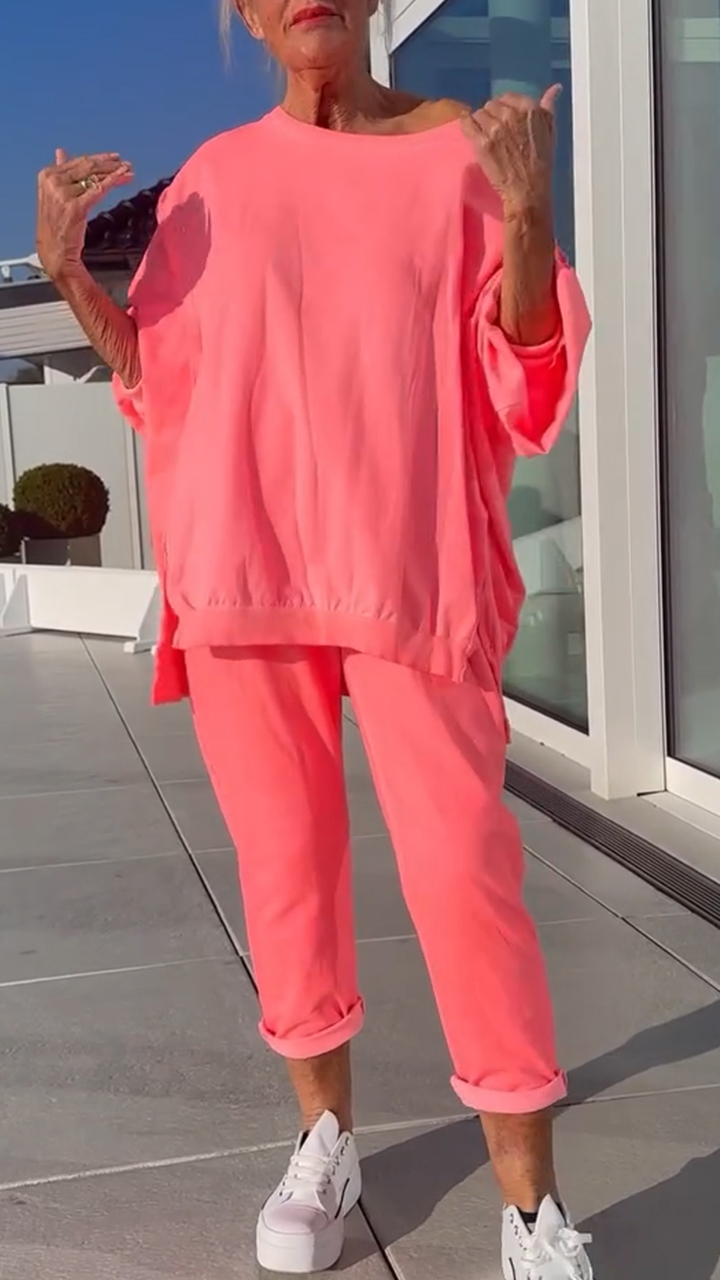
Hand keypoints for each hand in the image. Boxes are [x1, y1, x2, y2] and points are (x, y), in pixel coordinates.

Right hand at [36, 149, 133, 281]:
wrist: (55, 254)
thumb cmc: (56, 228)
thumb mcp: (54, 195)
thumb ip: (60, 174)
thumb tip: (61, 152)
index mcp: (47, 175)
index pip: (77, 162)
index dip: (98, 159)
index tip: (113, 158)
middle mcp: (53, 181)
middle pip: (87, 167)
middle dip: (108, 165)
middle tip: (126, 163)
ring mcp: (63, 193)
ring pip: (94, 177)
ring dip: (114, 172)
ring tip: (128, 170)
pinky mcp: (76, 206)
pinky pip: (99, 189)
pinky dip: (113, 181)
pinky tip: (124, 177)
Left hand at [462, 86, 559, 218]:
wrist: (528, 189)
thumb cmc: (540, 163)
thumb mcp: (550, 131)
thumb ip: (548, 107)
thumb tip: (555, 88)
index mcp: (529, 108)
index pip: (507, 97)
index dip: (504, 108)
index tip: (505, 121)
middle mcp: (511, 115)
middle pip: (491, 105)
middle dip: (492, 116)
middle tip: (495, 131)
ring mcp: (495, 129)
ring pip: (478, 113)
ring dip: (480, 123)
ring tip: (485, 135)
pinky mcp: (481, 142)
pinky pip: (467, 124)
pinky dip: (467, 125)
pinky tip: (470, 130)